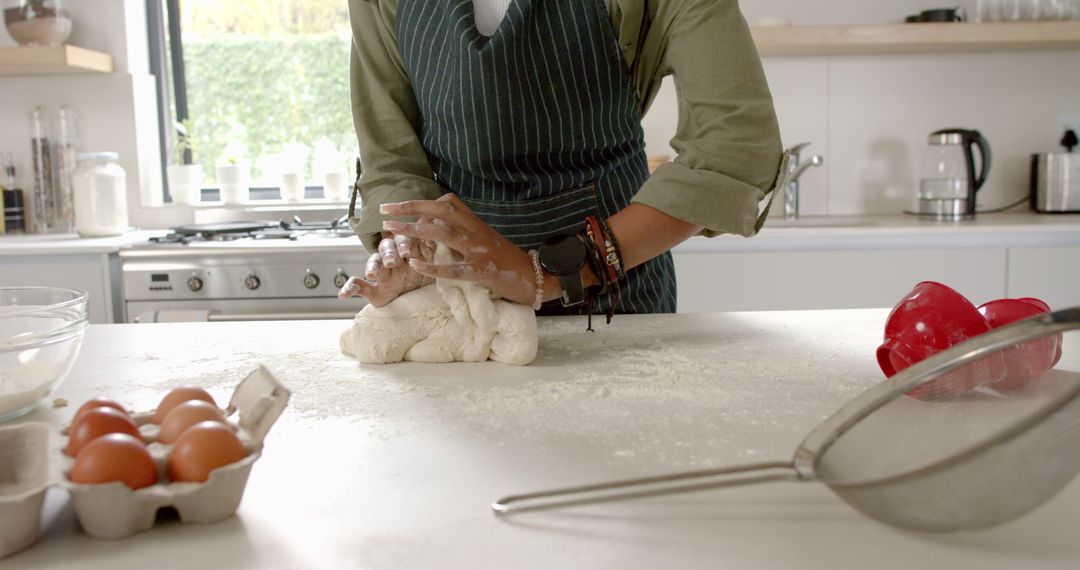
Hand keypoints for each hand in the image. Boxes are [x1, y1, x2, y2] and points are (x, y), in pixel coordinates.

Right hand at [337, 233, 435, 306]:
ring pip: (373, 264)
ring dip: (372, 267)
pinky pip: (360, 287)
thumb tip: (437, 216)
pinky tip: (343, 294)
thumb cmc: (424, 275)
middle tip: (392, 262)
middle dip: (388, 255)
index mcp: (405, 249)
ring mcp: (382, 274)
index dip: (402, 245)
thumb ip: (431, 238)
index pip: (402, 240)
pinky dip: (349, 289)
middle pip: (386, 250)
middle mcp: (392, 259)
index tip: (406, 253)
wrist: (420, 299)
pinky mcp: (374, 291)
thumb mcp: (431, 256)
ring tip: (372, 274)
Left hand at [380, 193, 536, 304]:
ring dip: (416, 230)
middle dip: (411, 208)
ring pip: (445, 234)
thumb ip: (461, 230)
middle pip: (442, 211)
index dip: (422, 203)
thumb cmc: (504, 259)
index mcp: (476, 223)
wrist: (532, 276)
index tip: (400, 207)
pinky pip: (455, 269)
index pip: (448, 202)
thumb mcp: (482, 239)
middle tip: (385, 210)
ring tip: (393, 230)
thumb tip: (432, 224)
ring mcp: (480, 251)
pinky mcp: (483, 271)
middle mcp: (476, 232)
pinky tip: (415, 265)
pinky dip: (434, 267)